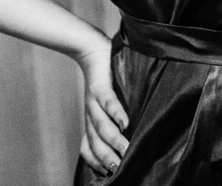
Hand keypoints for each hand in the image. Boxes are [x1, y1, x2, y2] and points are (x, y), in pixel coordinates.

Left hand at [75, 36, 129, 176]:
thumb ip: (114, 117)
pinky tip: (125, 121)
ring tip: (126, 150)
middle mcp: (90, 114)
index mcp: (91, 120)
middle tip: (120, 169)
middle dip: (107, 158)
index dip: (96, 162)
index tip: (108, 173)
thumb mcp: (106, 100)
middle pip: (95, 142)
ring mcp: (93, 101)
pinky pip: (107, 101)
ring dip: (114, 140)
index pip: (89, 147)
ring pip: (101, 125)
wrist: (91, 48)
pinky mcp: (100, 85)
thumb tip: (132, 131)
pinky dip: (116, 112)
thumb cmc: (105, 76)